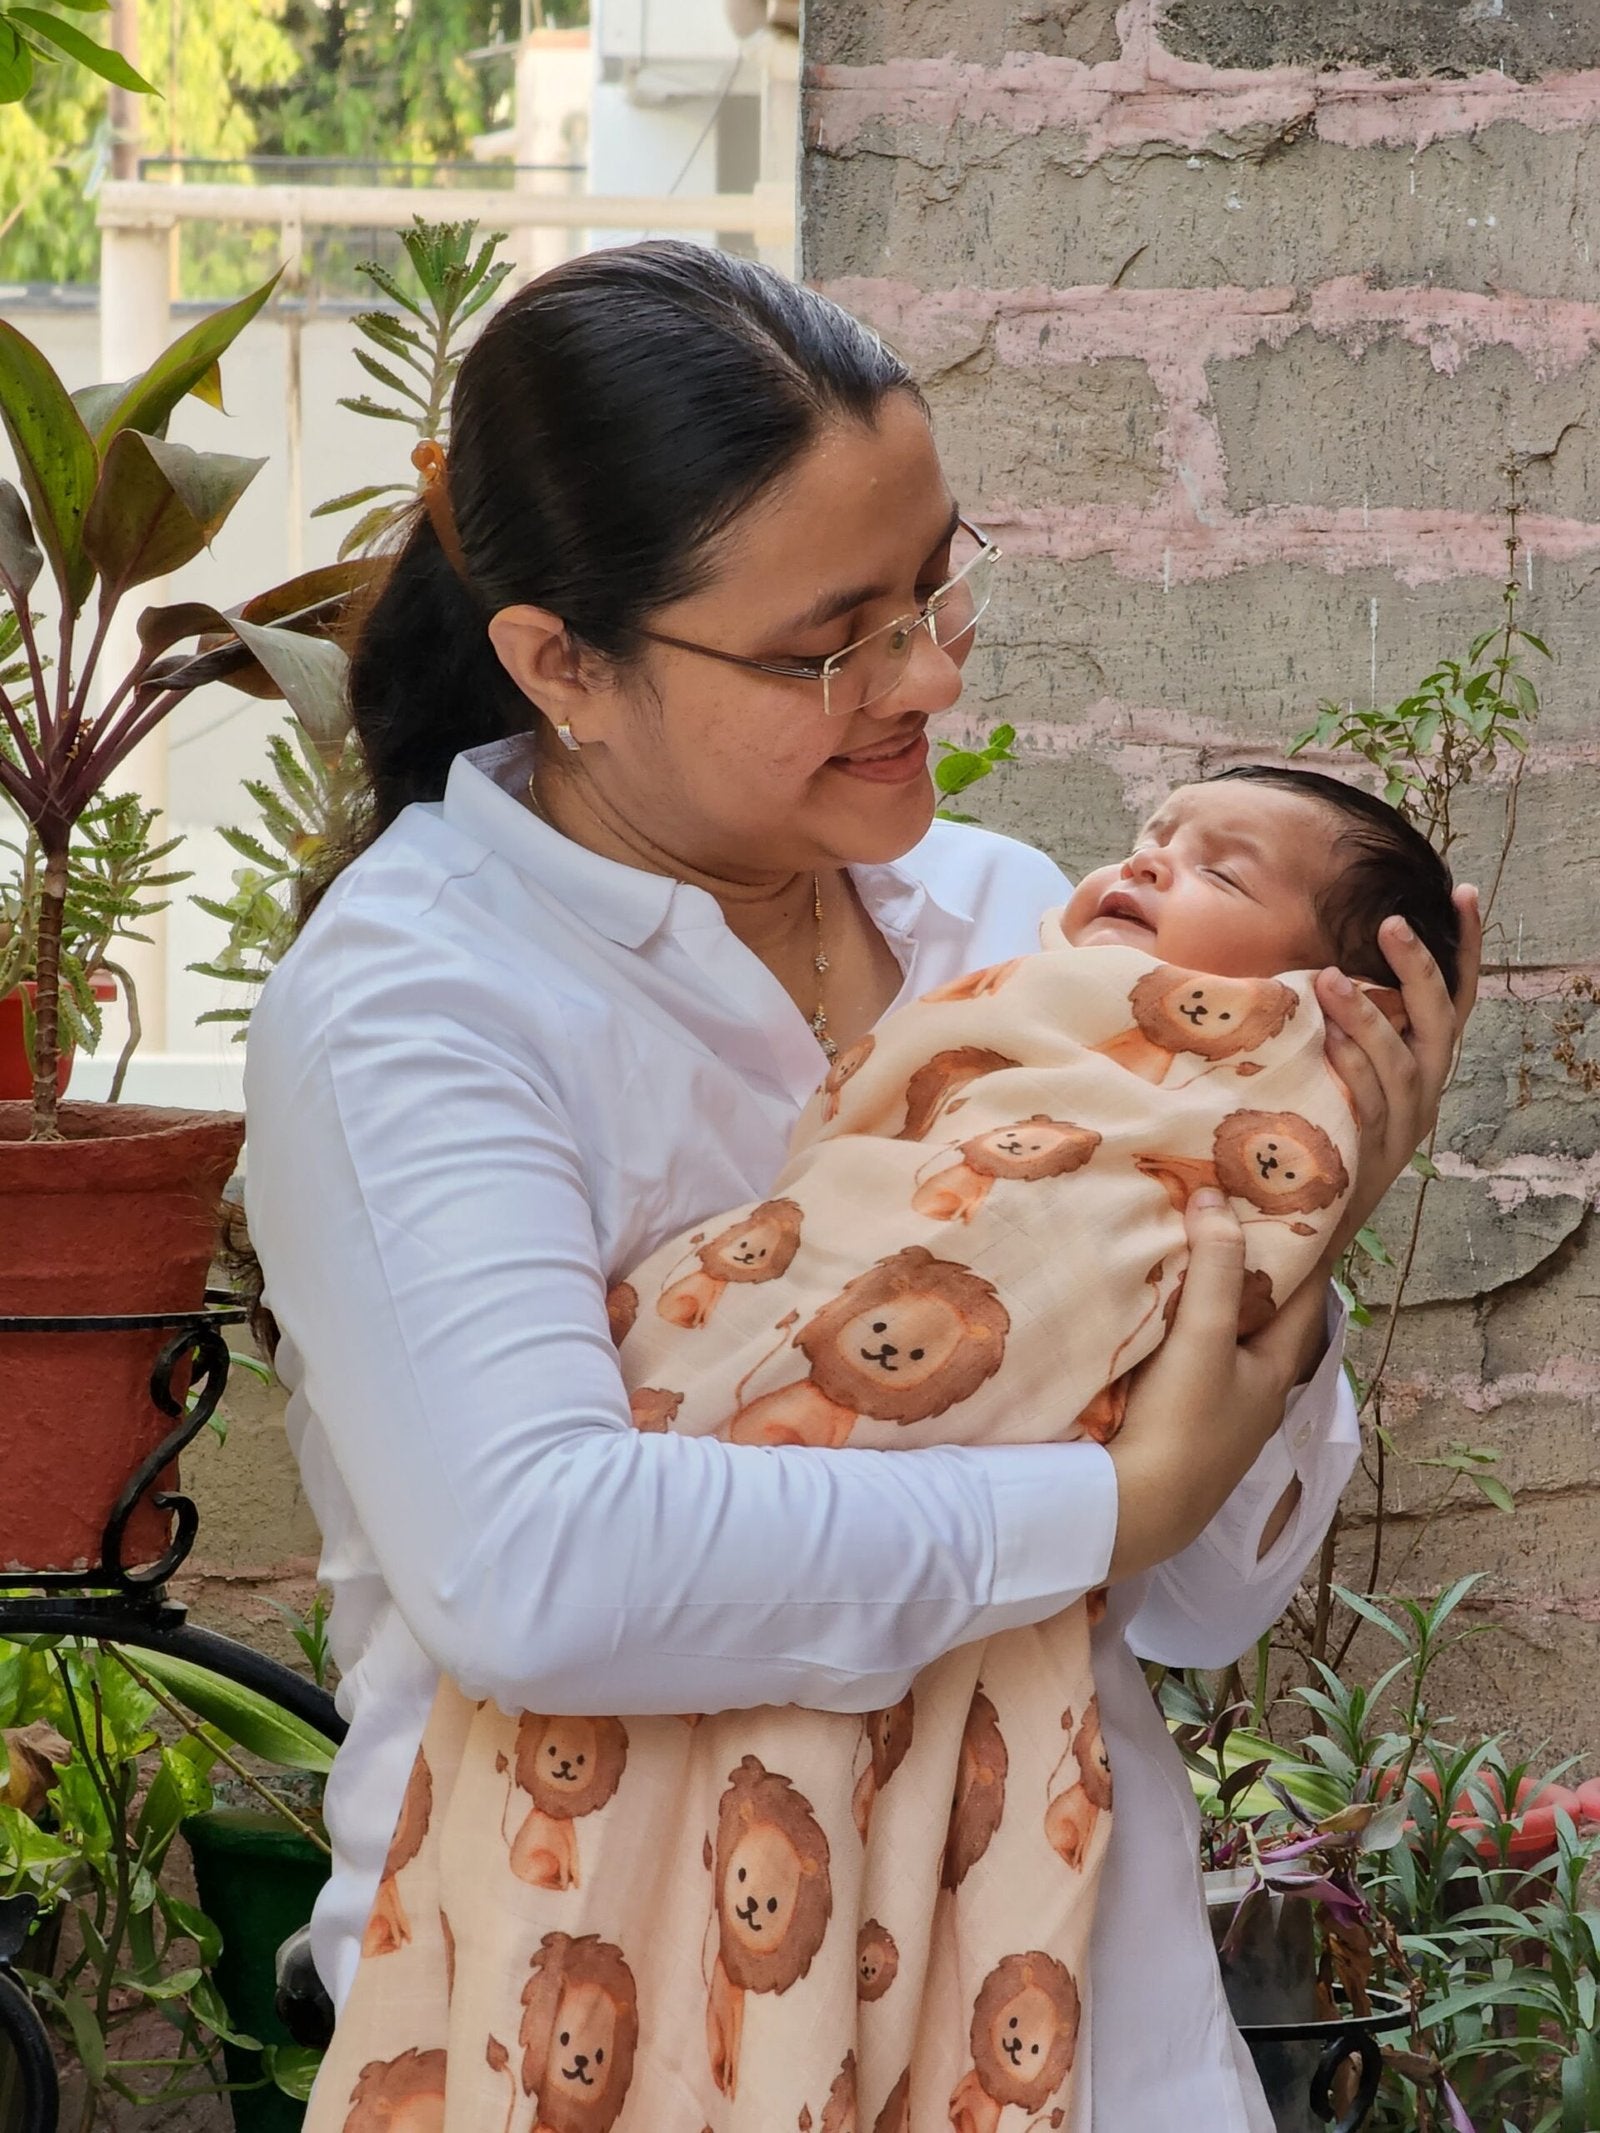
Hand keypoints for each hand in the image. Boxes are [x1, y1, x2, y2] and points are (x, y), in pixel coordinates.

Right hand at [1106, 1192, 1308, 1581]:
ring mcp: (1218, 1418)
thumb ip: (1214, 1266)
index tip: (1294, 1207)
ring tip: (1190, 1261)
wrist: (1135, 1508)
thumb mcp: (1203, 1335)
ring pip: (1224, 1347)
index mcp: (1275, 1371)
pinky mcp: (1179, 1431)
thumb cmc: (1183, 1423)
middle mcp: (1254, 1395)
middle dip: (1253, 1275)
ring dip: (1213, 1308)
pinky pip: (1190, 1369)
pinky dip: (1181, 1338)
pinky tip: (1155, 1325)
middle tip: (1231, 1223)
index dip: (1306, 1253)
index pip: (1307, 1297)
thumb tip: (1216, 1196)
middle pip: (1263, 1321)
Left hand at [1315, 885, 1480, 1256]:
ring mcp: (1405, 1119)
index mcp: (1427, 1061)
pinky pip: (1369, 1100)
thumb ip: (1351, 1024)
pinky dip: (1352, 1065)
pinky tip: (1328, 1037)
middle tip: (1392, 923)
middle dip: (1420, 969)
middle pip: (1439, 1020)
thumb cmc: (1334, 1128)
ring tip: (1332, 978)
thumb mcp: (1352, 1071)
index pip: (1458, 996)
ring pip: (1400, 1060)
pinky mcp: (1374, 1147)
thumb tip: (1323, 961)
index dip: (1465, 948)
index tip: (1463, 894)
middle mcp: (1427, 1086)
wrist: (1326, 1218)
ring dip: (1367, 1016)